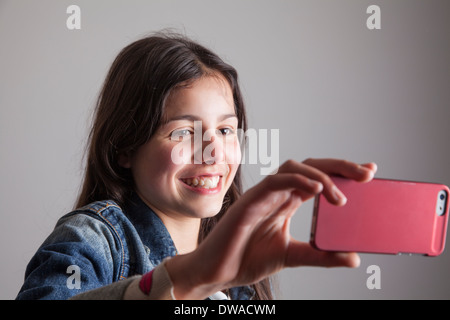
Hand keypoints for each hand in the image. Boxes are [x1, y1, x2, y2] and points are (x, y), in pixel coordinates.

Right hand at [166, 158, 376, 298]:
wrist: (219, 270)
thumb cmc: (248, 258)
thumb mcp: (293, 256)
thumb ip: (321, 255)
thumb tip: (353, 257)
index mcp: (287, 202)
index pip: (318, 178)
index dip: (342, 172)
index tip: (369, 173)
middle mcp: (278, 193)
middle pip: (311, 166)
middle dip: (340, 166)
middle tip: (367, 174)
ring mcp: (265, 193)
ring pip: (294, 167)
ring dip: (321, 175)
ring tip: (340, 196)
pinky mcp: (252, 199)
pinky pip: (276, 180)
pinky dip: (297, 180)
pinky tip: (316, 189)